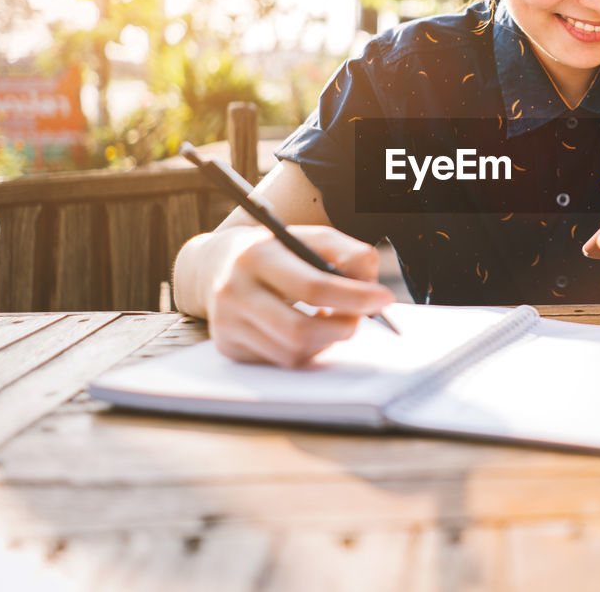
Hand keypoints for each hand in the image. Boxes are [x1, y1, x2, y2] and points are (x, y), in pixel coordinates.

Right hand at [196, 225, 394, 366]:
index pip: (313, 286)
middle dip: (343, 327)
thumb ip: (347, 252)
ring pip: (294, 352)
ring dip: (326, 340)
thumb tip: (370, 284)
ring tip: (331, 318)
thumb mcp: (309, 237)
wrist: (215, 265)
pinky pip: (281, 361)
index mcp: (257, 255)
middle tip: (361, 317)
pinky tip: (307, 329)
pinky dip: (306, 350)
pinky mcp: (228, 348)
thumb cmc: (276, 251)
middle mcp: (234, 291)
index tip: (384, 299)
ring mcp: (227, 324)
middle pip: (301, 329)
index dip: (354, 296)